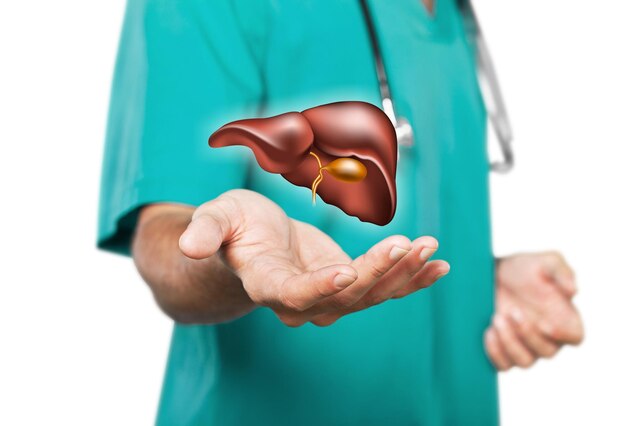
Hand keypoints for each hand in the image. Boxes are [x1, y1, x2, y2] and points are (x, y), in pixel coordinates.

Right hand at [179, 189, 449, 326]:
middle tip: (407, 244)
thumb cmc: (233, 227)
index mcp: (267, 284)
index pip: (294, 294)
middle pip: (343, 297)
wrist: (252, 242)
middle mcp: (300, 299)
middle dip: (377, 272)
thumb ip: (205, 230)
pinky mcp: (348, 283)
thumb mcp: (216, 217)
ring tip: (430, 249)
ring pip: (369, 295)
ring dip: (402, 274)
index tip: (346, 269)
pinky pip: (383, 287)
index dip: (319, 286)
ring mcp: (327, 295)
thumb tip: (188, 243)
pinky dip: (411, 278)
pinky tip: (438, 265)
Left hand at [484, 252, 583, 369]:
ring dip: (510, 343)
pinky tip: (488, 332)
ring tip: (497, 318)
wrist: (491, 272)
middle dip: (528, 333)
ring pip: (525, 362)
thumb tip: (573, 291)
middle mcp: (547, 337)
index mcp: (564, 318)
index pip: (574, 337)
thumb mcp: (545, 261)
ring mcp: (524, 346)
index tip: (545, 323)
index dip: (562, 334)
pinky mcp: (503, 350)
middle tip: (512, 310)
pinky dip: (495, 353)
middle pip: (547, 351)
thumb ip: (562, 272)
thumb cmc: (523, 268)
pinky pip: (503, 365)